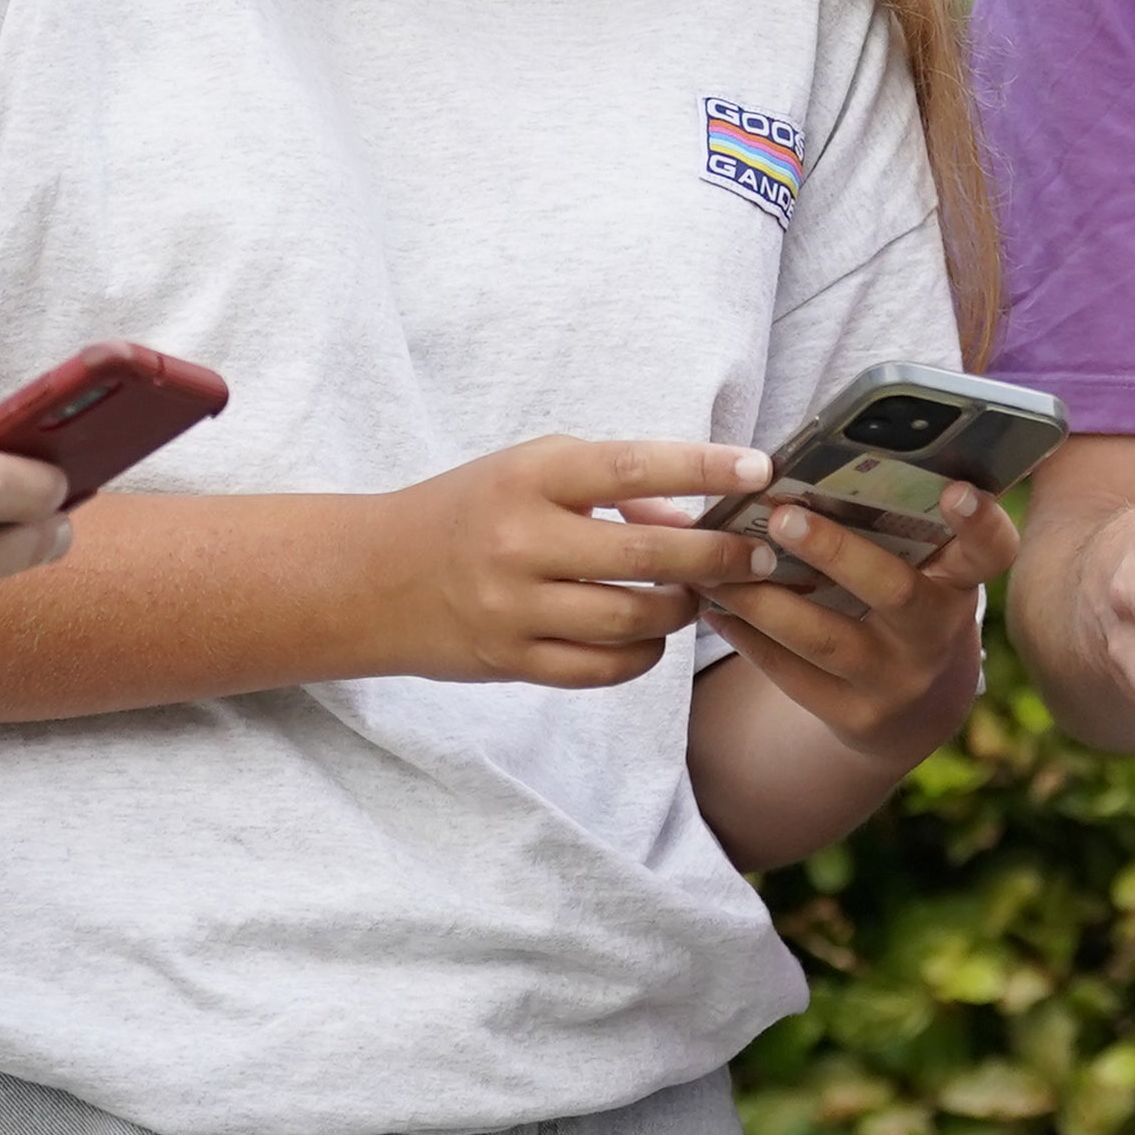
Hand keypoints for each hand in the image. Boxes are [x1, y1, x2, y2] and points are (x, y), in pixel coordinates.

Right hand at [375, 435, 781, 685]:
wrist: (374, 577)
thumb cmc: (469, 511)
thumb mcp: (530, 473)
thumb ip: (610, 487)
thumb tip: (691, 514)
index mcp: (530, 477)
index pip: (634, 467)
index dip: (705, 469)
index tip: (760, 471)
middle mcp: (521, 540)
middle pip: (647, 553)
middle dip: (718, 555)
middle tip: (759, 554)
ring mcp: (514, 607)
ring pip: (632, 618)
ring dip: (683, 608)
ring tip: (700, 594)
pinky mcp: (512, 660)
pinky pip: (602, 667)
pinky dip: (643, 654)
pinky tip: (655, 636)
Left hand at [680, 479, 1014, 755]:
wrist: (913, 708)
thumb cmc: (902, 603)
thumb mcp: (919, 568)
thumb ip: (887, 520)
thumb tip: (808, 457)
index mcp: (959, 581)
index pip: (991, 551)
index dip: (980, 521)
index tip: (957, 488)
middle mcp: (936, 632)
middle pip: (895, 591)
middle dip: (836, 551)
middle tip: (783, 516)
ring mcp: (897, 680)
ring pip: (826, 638)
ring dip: (764, 599)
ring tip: (716, 566)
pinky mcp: (856, 717)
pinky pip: (793, 675)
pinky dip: (749, 637)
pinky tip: (714, 606)